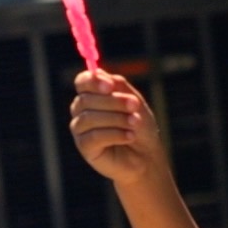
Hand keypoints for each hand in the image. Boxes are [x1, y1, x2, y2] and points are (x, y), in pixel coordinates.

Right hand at [69, 69, 163, 184]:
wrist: (146, 155)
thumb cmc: (139, 126)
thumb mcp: (133, 101)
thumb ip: (117, 85)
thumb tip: (98, 72)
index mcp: (92, 95)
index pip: (82, 82)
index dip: (93, 82)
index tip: (110, 86)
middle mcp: (81, 110)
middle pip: (86, 99)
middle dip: (114, 102)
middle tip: (135, 105)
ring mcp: (80, 129)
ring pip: (90, 118)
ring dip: (116, 119)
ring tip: (135, 123)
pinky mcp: (84, 147)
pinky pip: (93, 136)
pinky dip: (114, 134)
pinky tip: (129, 137)